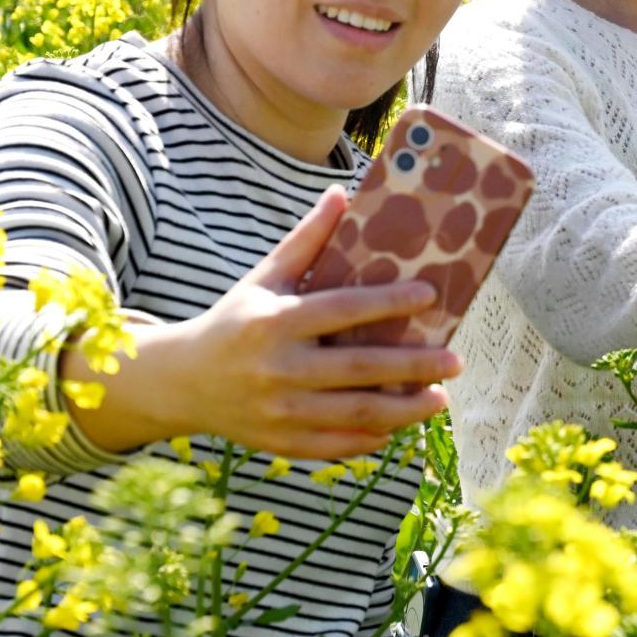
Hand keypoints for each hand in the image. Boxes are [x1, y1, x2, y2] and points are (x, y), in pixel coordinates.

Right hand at [63, 185, 461, 459]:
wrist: (181, 381)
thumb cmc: (234, 320)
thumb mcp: (265, 278)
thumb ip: (306, 241)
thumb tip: (341, 192)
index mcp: (276, 322)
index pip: (342, 309)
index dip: (388, 303)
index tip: (429, 294)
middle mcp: (278, 368)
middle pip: (359, 368)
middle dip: (413, 366)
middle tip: (455, 360)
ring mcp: (280, 410)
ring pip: (354, 414)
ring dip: (404, 410)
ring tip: (441, 399)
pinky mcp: (280, 442)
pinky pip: (335, 445)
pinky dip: (370, 439)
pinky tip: (399, 427)